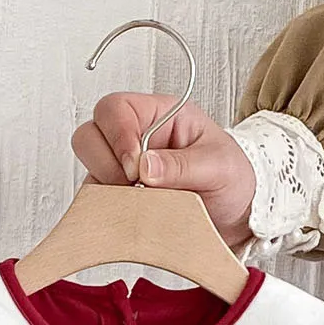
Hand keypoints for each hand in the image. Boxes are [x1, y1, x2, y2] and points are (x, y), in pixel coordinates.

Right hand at [71, 93, 256, 250]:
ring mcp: (120, 167)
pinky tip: (132, 214)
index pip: (115, 109)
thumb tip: (145, 165)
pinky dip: (105, 208)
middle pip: (89, 134)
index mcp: (159, 115)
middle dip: (107, 163)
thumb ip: (182, 165)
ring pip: (88, 168)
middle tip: (136, 186)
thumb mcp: (218, 166)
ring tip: (141, 202)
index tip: (136, 168)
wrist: (235, 215)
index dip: (118, 136)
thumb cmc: (230, 178)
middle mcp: (134, 137)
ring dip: (107, 188)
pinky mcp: (116, 195)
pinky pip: (93, 198)